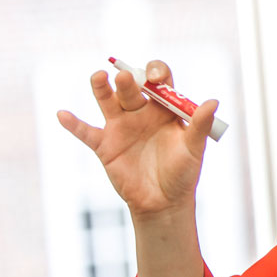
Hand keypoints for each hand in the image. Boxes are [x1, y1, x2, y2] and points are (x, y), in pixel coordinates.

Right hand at [54, 60, 219, 218]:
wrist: (163, 202)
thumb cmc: (183, 173)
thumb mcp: (193, 148)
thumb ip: (199, 125)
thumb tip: (213, 102)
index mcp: (165, 109)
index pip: (159, 81)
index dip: (157, 74)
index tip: (156, 78)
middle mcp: (141, 113)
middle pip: (132, 89)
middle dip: (129, 82)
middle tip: (126, 77)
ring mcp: (121, 127)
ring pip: (107, 102)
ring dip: (102, 89)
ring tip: (98, 77)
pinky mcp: (105, 145)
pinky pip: (86, 132)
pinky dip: (73, 124)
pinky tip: (62, 114)